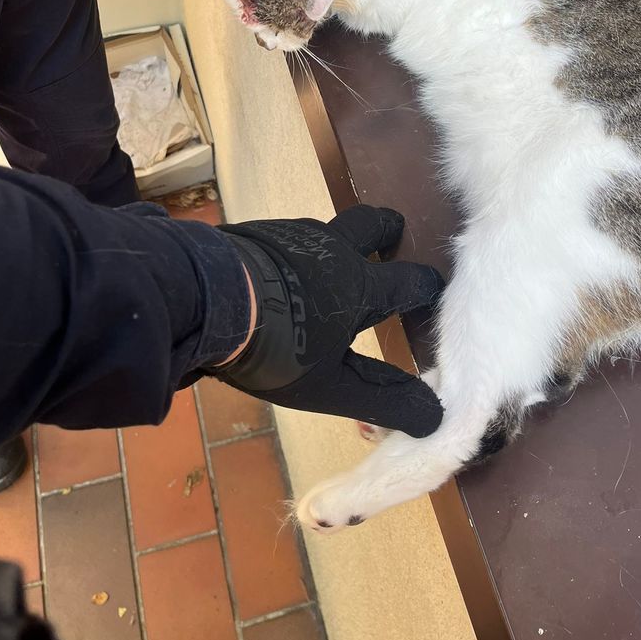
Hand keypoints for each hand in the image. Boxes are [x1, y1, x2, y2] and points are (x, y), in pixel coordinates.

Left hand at [212, 206, 444, 436]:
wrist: (204, 302)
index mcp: (360, 285)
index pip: (410, 280)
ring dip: (336, 244)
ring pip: (327, 229)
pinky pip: (287, 238)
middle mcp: (333, 250)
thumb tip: (435, 416)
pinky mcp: (257, 235)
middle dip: (388, 229)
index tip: (436, 291)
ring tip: (329, 266)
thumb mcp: (332, 386)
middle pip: (372, 223)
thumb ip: (383, 398)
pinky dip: (296, 252)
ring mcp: (292, 236)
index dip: (427, 286)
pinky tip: (280, 274)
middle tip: (392, 238)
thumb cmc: (275, 349)